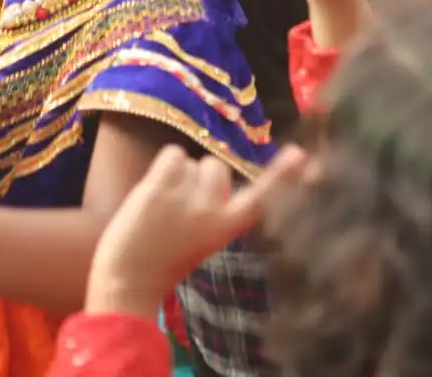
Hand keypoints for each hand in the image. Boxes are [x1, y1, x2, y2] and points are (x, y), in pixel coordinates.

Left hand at [85, 145, 308, 319]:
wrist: (130, 277)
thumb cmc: (166, 259)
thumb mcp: (206, 238)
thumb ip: (218, 210)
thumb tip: (218, 174)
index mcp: (228, 227)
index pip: (263, 197)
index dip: (283, 175)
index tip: (301, 155)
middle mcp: (213, 209)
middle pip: (218, 168)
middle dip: (202, 178)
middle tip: (182, 206)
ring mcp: (188, 195)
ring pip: (193, 161)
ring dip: (178, 175)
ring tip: (164, 205)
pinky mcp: (161, 185)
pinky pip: (173, 154)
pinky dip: (163, 167)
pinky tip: (154, 191)